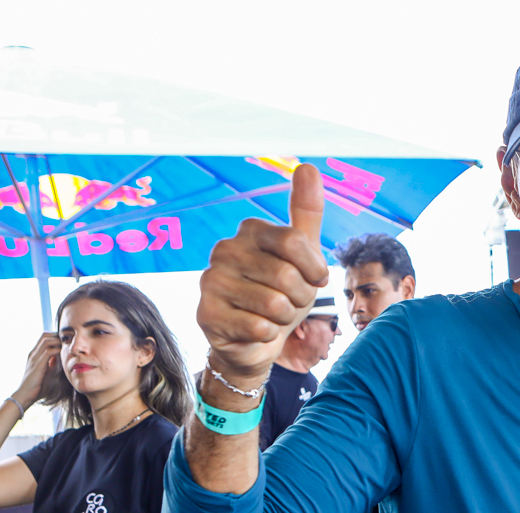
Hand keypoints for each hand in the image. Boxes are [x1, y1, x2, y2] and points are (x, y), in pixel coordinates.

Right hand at [14, 332, 61, 407]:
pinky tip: (64, 355)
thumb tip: (60, 358)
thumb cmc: (37, 386)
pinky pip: (48, 352)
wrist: (25, 395)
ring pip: (46, 341)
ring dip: (58, 342)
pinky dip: (58, 351)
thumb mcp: (47, 371)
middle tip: (69, 342)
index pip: (44, 337)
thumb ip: (52, 364)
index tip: (66, 342)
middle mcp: (33, 353)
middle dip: (58, 336)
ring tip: (68, 347)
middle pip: (45, 335)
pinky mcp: (38, 365)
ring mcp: (34, 358)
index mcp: (35, 354)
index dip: (55, 336)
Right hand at [196, 164, 327, 383]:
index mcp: (249, 230)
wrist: (256, 340)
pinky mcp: (206, 313)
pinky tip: (256, 330)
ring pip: (274, 304)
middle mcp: (225, 249)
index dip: (314, 269)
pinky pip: (259, 327)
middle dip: (299, 298)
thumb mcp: (304, 255)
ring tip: (271, 316)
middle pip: (286, 276)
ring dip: (284, 318)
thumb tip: (308, 167)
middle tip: (288, 302)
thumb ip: (306, 213)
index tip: (313, 279)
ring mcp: (210, 280)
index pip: (294, 240)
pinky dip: (268, 334)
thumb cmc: (283, 294)